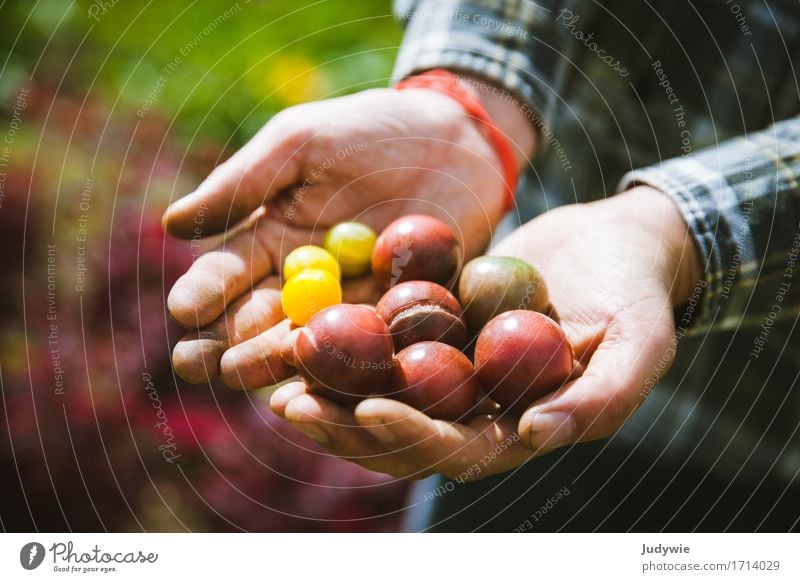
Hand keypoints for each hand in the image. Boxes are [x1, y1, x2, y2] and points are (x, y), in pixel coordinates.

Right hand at [164, 84, 534, 386]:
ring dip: (273, 361)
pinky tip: (318, 383)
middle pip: (257, 321)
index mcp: (273, 240)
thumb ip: (244, 183)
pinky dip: (345, 366)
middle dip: (225, 342)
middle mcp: (305, 283)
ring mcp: (351, 306)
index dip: (203, 292)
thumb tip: (173, 225)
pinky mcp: (399, 317)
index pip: (228, 274)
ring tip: (242, 374)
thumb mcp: (301, 143)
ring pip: (306, 342)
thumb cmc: (370, 129)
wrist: (456, 141)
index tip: (183, 311)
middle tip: (198, 363)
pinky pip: (369, 346)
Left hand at [270, 186, 702, 479]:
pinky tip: (304, 325)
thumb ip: (601, 396)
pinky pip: (384, 343)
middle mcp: (479, 411)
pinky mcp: (436, 333)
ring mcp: (454, 373)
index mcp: (521, 429)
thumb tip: (535, 433)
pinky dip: (347, 343)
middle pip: (404, 434)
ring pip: (382, 394)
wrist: (614, 242)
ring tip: (280, 375)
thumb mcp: (639, 342)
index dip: (414, 437)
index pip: (460, 450)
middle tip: (294, 404)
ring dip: (332, 392)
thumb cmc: (635, 294)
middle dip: (347, 427)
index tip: (367, 410)